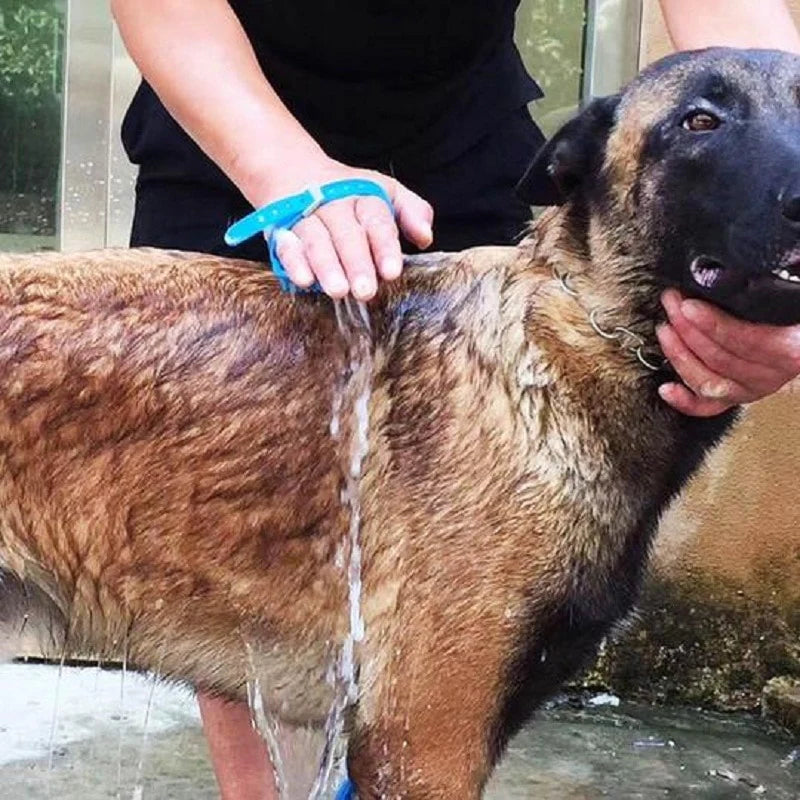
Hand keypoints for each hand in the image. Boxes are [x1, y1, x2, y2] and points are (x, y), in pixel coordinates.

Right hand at [252, 158, 432, 300]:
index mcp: (363, 196)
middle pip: (346, 234)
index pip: (377, 220)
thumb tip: (425, 238)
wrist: (293, 174)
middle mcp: (333, 205)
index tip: (392, 272)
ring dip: (327, 266)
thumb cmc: (351, 195)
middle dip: (356, 263)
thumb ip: (411, 212)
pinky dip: (294, 263)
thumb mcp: (386, 193)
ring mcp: (305, 217)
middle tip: (366, 292)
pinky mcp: (282, 231)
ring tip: (338, 291)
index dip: (384, 247)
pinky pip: (287, 246)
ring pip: (317, 240)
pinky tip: (304, 281)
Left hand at [656, 289, 799, 416]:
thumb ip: (770, 292)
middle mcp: (772, 375)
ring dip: (680, 355)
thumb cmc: (791, 311)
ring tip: (664, 330)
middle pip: (720, 359)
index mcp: (792, 349)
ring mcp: (751, 388)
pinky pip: (708, 407)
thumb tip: (748, 270)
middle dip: (687, 329)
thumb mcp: (790, 296)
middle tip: (671, 304)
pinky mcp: (735, 395)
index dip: (713, 324)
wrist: (798, 334)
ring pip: (708, 381)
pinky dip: (685, 401)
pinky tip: (666, 389)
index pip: (748, 340)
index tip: (689, 305)